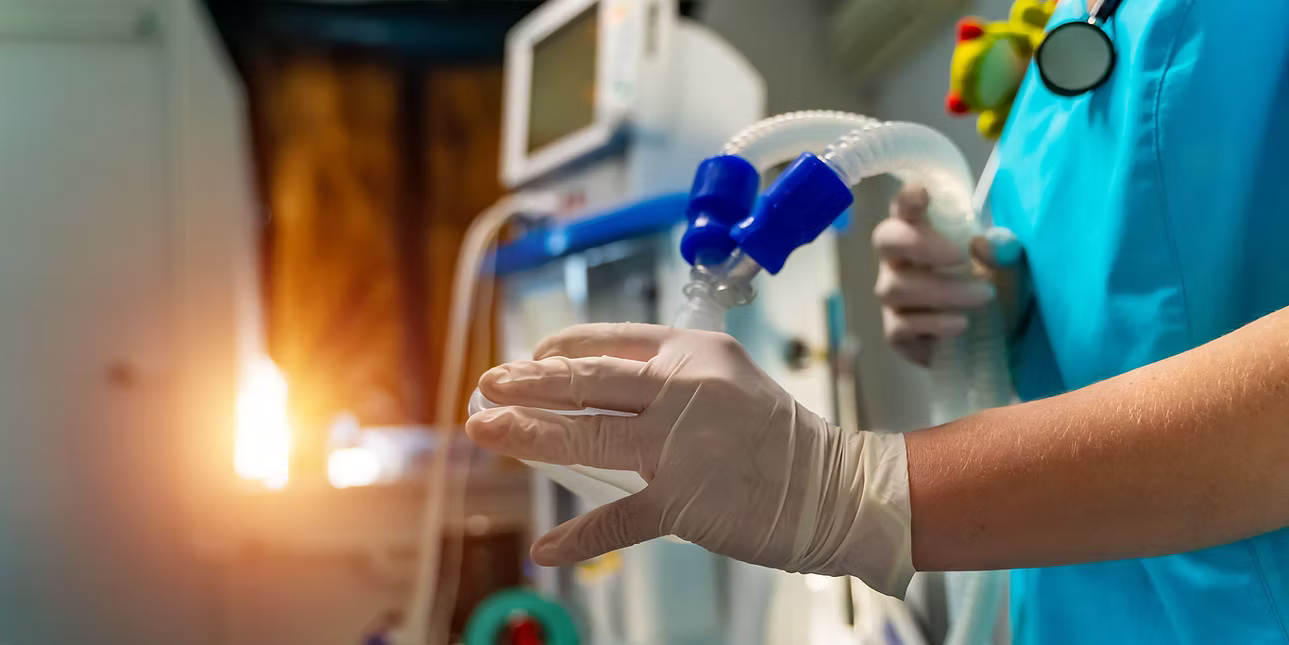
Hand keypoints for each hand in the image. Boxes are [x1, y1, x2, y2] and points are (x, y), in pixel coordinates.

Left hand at [466, 323, 914, 596]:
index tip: (528, 359)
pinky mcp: (684, 498)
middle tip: (485, 385)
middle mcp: (682, 388)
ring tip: (485, 431)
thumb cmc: (780, 437)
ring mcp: (680, 444)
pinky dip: (579, 537)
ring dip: (527, 434)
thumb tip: (607, 387)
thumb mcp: (729, 380)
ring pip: (585, 433)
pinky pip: (619, 518)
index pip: (610, 343)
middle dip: (526, 384)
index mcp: (693, 352)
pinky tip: (547, 546)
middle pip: (585, 381)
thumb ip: (671, 379)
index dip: (560, 350)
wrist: (836, 486)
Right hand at [873, 184, 1025, 365]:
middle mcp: (899, 260)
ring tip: (983, 296)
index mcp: (922, 231)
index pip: (904, 206)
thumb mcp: (1012, 267)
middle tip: (959, 256)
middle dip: (918, 244)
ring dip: (942, 291)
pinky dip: (934, 324)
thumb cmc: (997, 287)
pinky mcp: (896, 333)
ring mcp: (893, 297)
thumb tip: (984, 245)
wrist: (999, 339)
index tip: (922, 192)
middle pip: (885, 240)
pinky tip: (960, 324)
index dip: (907, 198)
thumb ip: (1004, 252)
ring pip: (896, 288)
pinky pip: (902, 325)